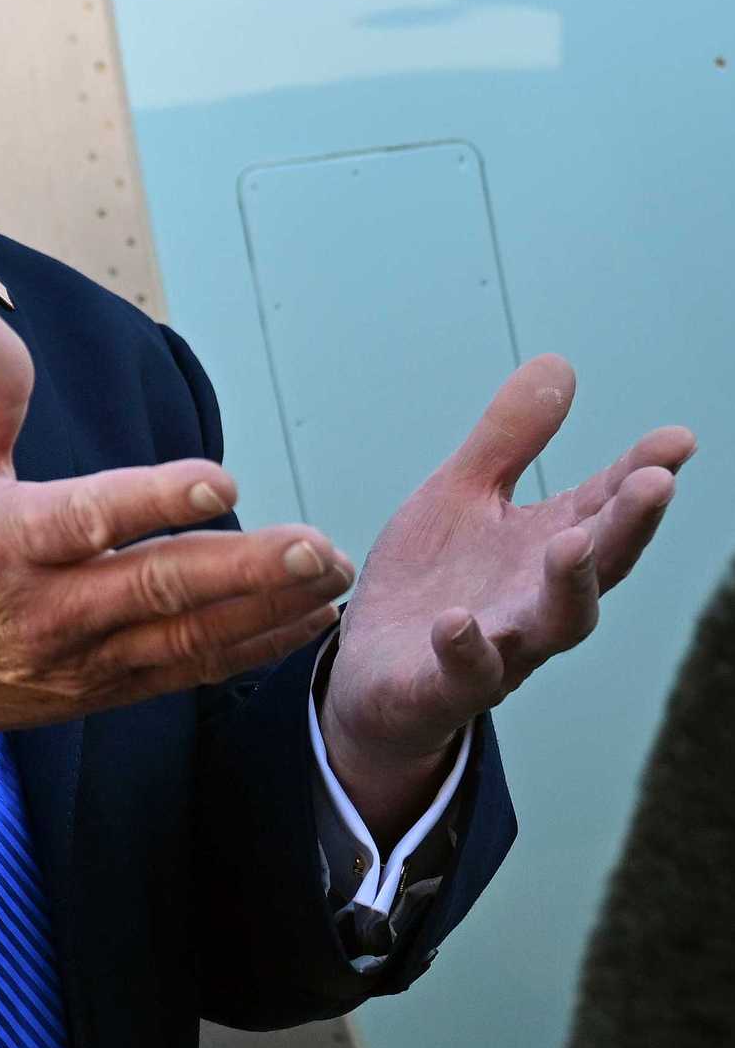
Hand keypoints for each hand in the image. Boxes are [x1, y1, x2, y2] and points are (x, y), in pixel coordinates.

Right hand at [0, 306, 353, 758]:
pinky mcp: (96, 693)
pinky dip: (247, 650)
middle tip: (318, 548)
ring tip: (329, 580)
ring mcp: (77, 660)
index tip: (223, 479)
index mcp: (7, 541)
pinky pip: (182, 673)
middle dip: (247, 570)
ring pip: (184, 640)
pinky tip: (300, 622)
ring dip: (265, 612)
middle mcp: (47, 609)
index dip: (158, 500)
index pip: (92, 518)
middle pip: (158, 589)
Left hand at [322, 353, 696, 802]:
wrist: (370, 675)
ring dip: (567, 585)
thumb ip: (509, 440)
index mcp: (544, 547)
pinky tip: (456, 622)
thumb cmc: (431, 582)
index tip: (677, 439)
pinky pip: (464, 674)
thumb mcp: (462, 494)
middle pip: (598, 564)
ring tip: (572, 542)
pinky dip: (466, 648)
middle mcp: (535, 598)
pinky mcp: (443, 686)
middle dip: (629, 525)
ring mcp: (498, 646)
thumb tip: (559, 362)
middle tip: (656, 482)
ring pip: (553, 625)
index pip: (604, 506)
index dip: (641, 474)